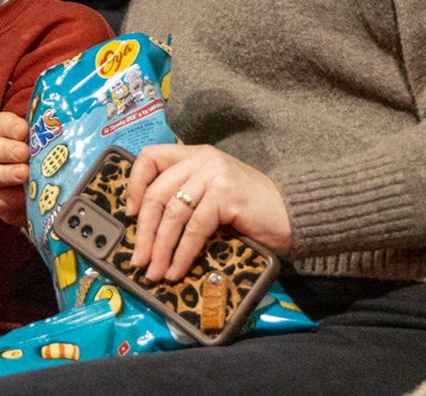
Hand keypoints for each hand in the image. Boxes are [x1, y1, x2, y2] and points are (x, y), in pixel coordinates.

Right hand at [0, 111, 30, 226]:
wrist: (23, 189)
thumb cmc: (31, 156)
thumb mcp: (35, 141)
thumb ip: (41, 136)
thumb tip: (59, 132)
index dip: (11, 126)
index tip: (24, 130)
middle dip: (9, 150)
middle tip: (25, 153)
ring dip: (8, 174)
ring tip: (25, 174)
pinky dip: (10, 198)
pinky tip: (24, 196)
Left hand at [125, 143, 291, 282]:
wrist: (295, 213)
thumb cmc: (252, 209)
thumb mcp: (214, 192)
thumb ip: (188, 196)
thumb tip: (150, 229)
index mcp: (196, 155)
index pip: (151, 157)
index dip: (135, 184)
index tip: (130, 213)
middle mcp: (202, 159)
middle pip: (158, 193)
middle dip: (144, 231)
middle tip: (139, 259)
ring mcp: (214, 175)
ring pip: (173, 213)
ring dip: (161, 248)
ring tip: (155, 271)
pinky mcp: (225, 195)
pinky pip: (194, 228)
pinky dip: (182, 253)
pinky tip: (177, 270)